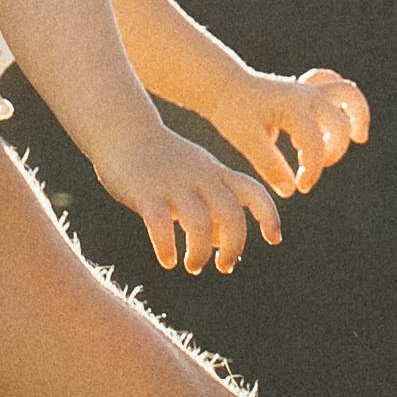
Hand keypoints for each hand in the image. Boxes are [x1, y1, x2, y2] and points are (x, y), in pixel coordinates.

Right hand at [127, 131, 279, 277]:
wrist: (122, 130)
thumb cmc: (161, 161)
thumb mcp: (196, 177)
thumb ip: (213, 208)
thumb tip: (224, 245)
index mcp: (216, 174)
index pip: (254, 192)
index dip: (269, 216)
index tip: (274, 239)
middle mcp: (200, 178)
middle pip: (232, 214)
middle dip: (234, 246)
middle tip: (222, 267)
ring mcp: (173, 185)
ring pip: (200, 223)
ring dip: (201, 252)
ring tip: (192, 266)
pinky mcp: (146, 193)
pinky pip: (161, 225)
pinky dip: (167, 247)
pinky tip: (167, 261)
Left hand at [224, 65, 370, 196]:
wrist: (224, 86)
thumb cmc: (233, 111)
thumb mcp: (246, 141)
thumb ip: (269, 166)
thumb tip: (291, 191)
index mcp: (293, 107)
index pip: (315, 143)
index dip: (313, 170)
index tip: (300, 188)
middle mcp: (307, 95)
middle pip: (339, 124)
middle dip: (332, 152)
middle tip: (312, 171)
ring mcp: (308, 90)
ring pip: (347, 95)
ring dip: (355, 117)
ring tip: (358, 138)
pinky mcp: (306, 90)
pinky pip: (335, 86)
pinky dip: (342, 101)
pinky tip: (342, 117)